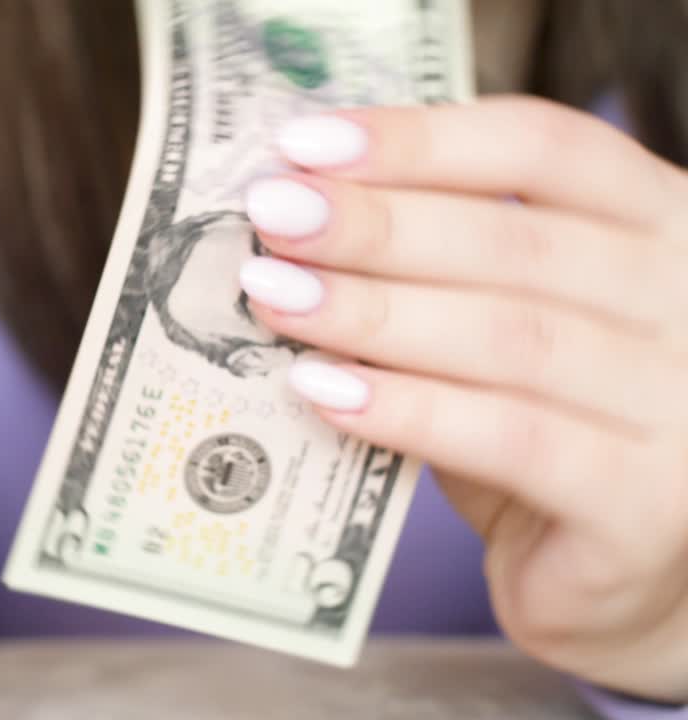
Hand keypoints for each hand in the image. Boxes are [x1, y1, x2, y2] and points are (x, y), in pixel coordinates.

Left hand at [239, 97, 687, 701]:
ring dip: (373, 313)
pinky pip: (510, 442)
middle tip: (272, 217)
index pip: (545, 148)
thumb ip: (443, 273)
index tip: (305, 144)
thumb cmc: (553, 428)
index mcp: (661, 227)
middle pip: (516, 242)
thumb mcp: (513, 326)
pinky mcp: (645, 505)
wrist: (630, 575)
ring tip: (275, 295)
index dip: (420, 140)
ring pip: (509, 338)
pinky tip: (320, 390)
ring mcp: (683, 407)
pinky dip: (406, 411)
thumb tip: (301, 221)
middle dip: (376, 226)